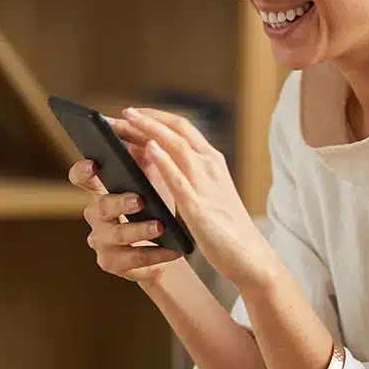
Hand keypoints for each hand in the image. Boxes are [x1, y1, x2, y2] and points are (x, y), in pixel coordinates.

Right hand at [67, 159, 182, 283]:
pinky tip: (173, 249)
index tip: (94, 164)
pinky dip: (155, 254)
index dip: (82, 171)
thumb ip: (147, 161)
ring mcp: (101, 240)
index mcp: (101, 190)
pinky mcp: (112, 262)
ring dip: (139, 230)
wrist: (168, 247)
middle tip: (140, 200)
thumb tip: (148, 135)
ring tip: (161, 226)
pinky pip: (132, 259)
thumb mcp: (154, 182)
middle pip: (99, 207)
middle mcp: (96, 215)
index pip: (80, 177)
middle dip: (119, 203)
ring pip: (116, 235)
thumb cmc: (158, 208)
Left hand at [109, 106, 275, 286]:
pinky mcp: (200, 207)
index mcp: (212, 161)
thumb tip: (149, 152)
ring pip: (177, 146)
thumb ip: (180, 172)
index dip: (155, 117)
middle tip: (118, 113)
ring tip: (126, 120)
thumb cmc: (223, 226)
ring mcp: (207, 183)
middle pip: (176, 130)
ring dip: (149, 130)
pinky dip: (164, 161)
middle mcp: (211, 165)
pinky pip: (180, 178)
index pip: (181, 128)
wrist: (249, 256)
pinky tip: (149, 149)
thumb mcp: (201, 192)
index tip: (131, 112)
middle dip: (146, 119)